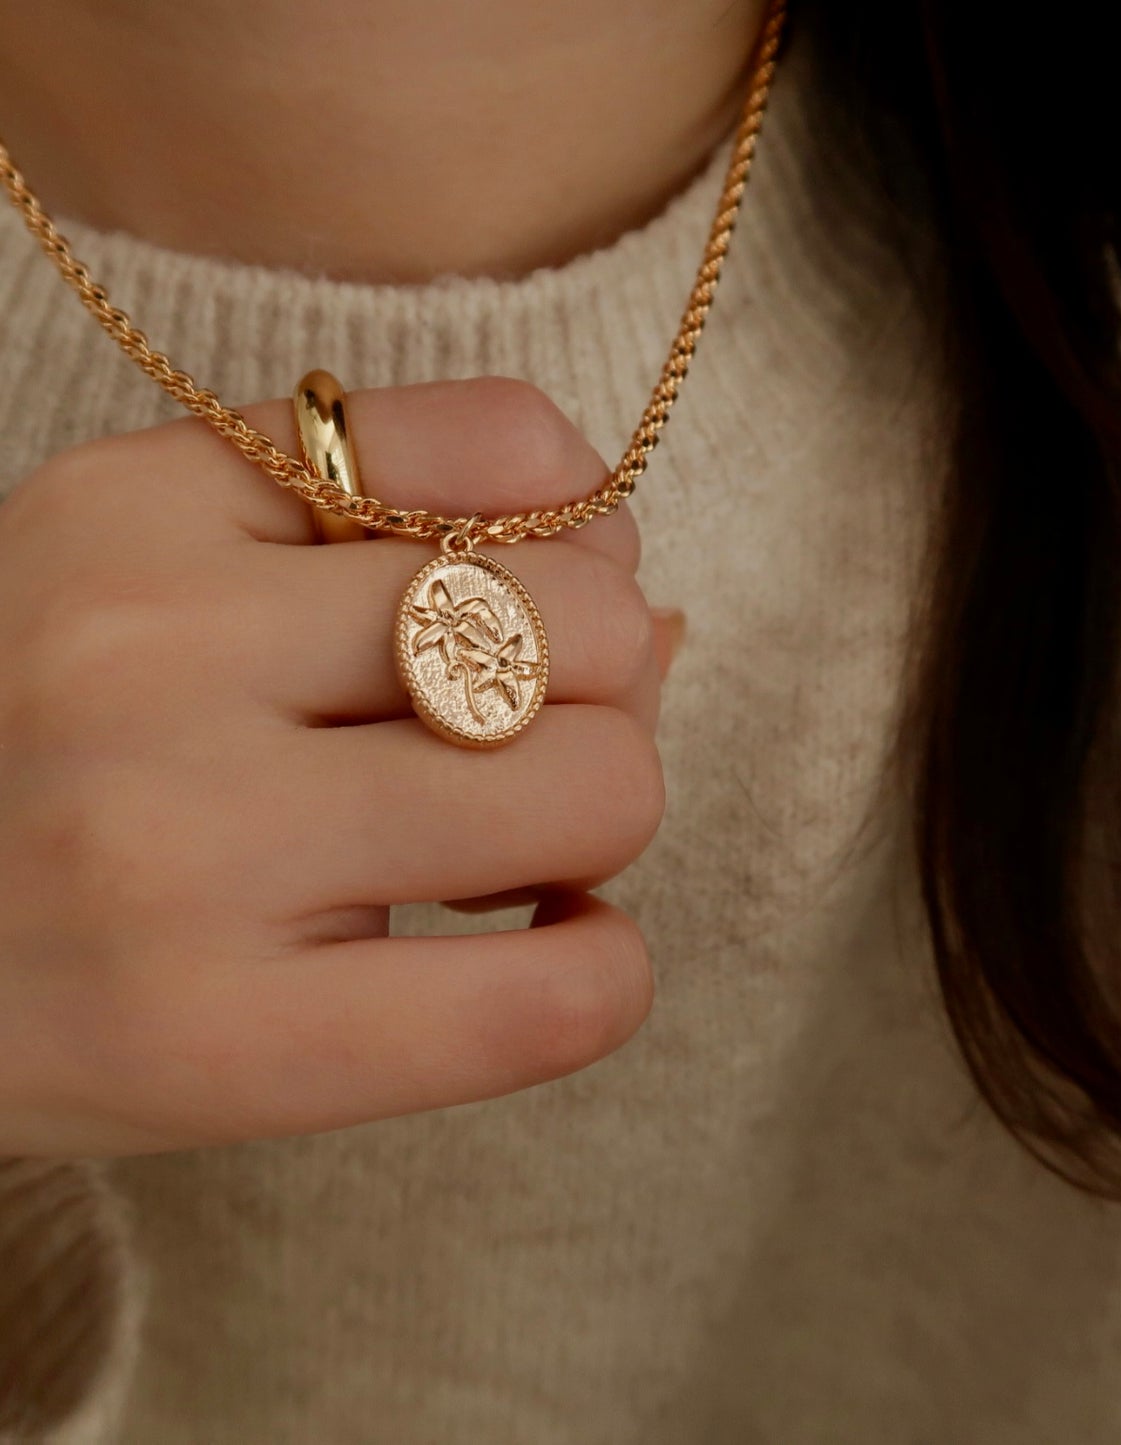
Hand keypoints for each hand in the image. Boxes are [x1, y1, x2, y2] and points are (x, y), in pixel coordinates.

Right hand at [0, 377, 672, 1156]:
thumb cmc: (23, 746)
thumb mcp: (147, 566)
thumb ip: (386, 531)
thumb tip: (660, 613)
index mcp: (143, 502)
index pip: (517, 446)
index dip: (580, 544)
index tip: (526, 619)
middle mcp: (153, 649)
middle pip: (592, 624)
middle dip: (602, 692)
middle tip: (511, 752)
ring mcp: (183, 850)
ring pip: (601, 787)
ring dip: (592, 824)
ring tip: (493, 855)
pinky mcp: (216, 1045)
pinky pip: (553, 1001)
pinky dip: (600, 969)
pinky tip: (527, 951)